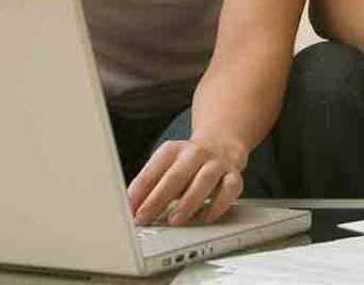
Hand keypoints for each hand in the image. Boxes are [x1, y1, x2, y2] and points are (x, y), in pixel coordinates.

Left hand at [128, 136, 247, 225]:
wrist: (221, 143)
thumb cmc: (187, 163)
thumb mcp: (165, 166)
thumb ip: (148, 185)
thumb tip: (129, 207)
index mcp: (172, 149)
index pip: (152, 170)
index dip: (139, 191)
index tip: (129, 209)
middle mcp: (195, 153)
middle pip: (176, 175)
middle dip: (158, 199)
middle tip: (145, 217)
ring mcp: (216, 163)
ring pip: (204, 180)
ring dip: (188, 202)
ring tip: (174, 220)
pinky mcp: (234, 175)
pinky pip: (229, 189)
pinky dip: (218, 205)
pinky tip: (205, 217)